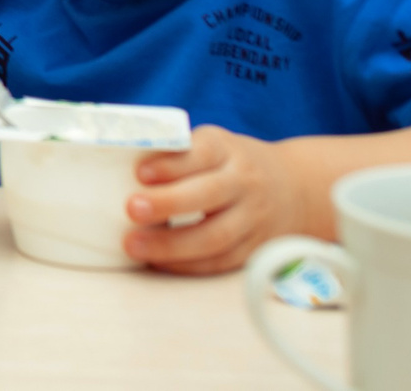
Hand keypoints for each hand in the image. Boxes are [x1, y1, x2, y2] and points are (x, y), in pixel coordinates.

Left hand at [126, 125, 305, 273]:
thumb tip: (115, 161)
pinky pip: (222, 261)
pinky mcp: (256, 247)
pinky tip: (158, 263)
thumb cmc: (230, 163)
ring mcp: (254, 217)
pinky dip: (189, 265)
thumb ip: (175, 152)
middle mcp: (244, 182)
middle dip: (168, 204)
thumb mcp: (211, 144)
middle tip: (131, 209)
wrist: (296, 188)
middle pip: (209, 194)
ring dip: (172, 245)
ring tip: (134, 245)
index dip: (171, 164)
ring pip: (217, 235)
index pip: (201, 154)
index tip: (140, 172)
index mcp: (227, 150)